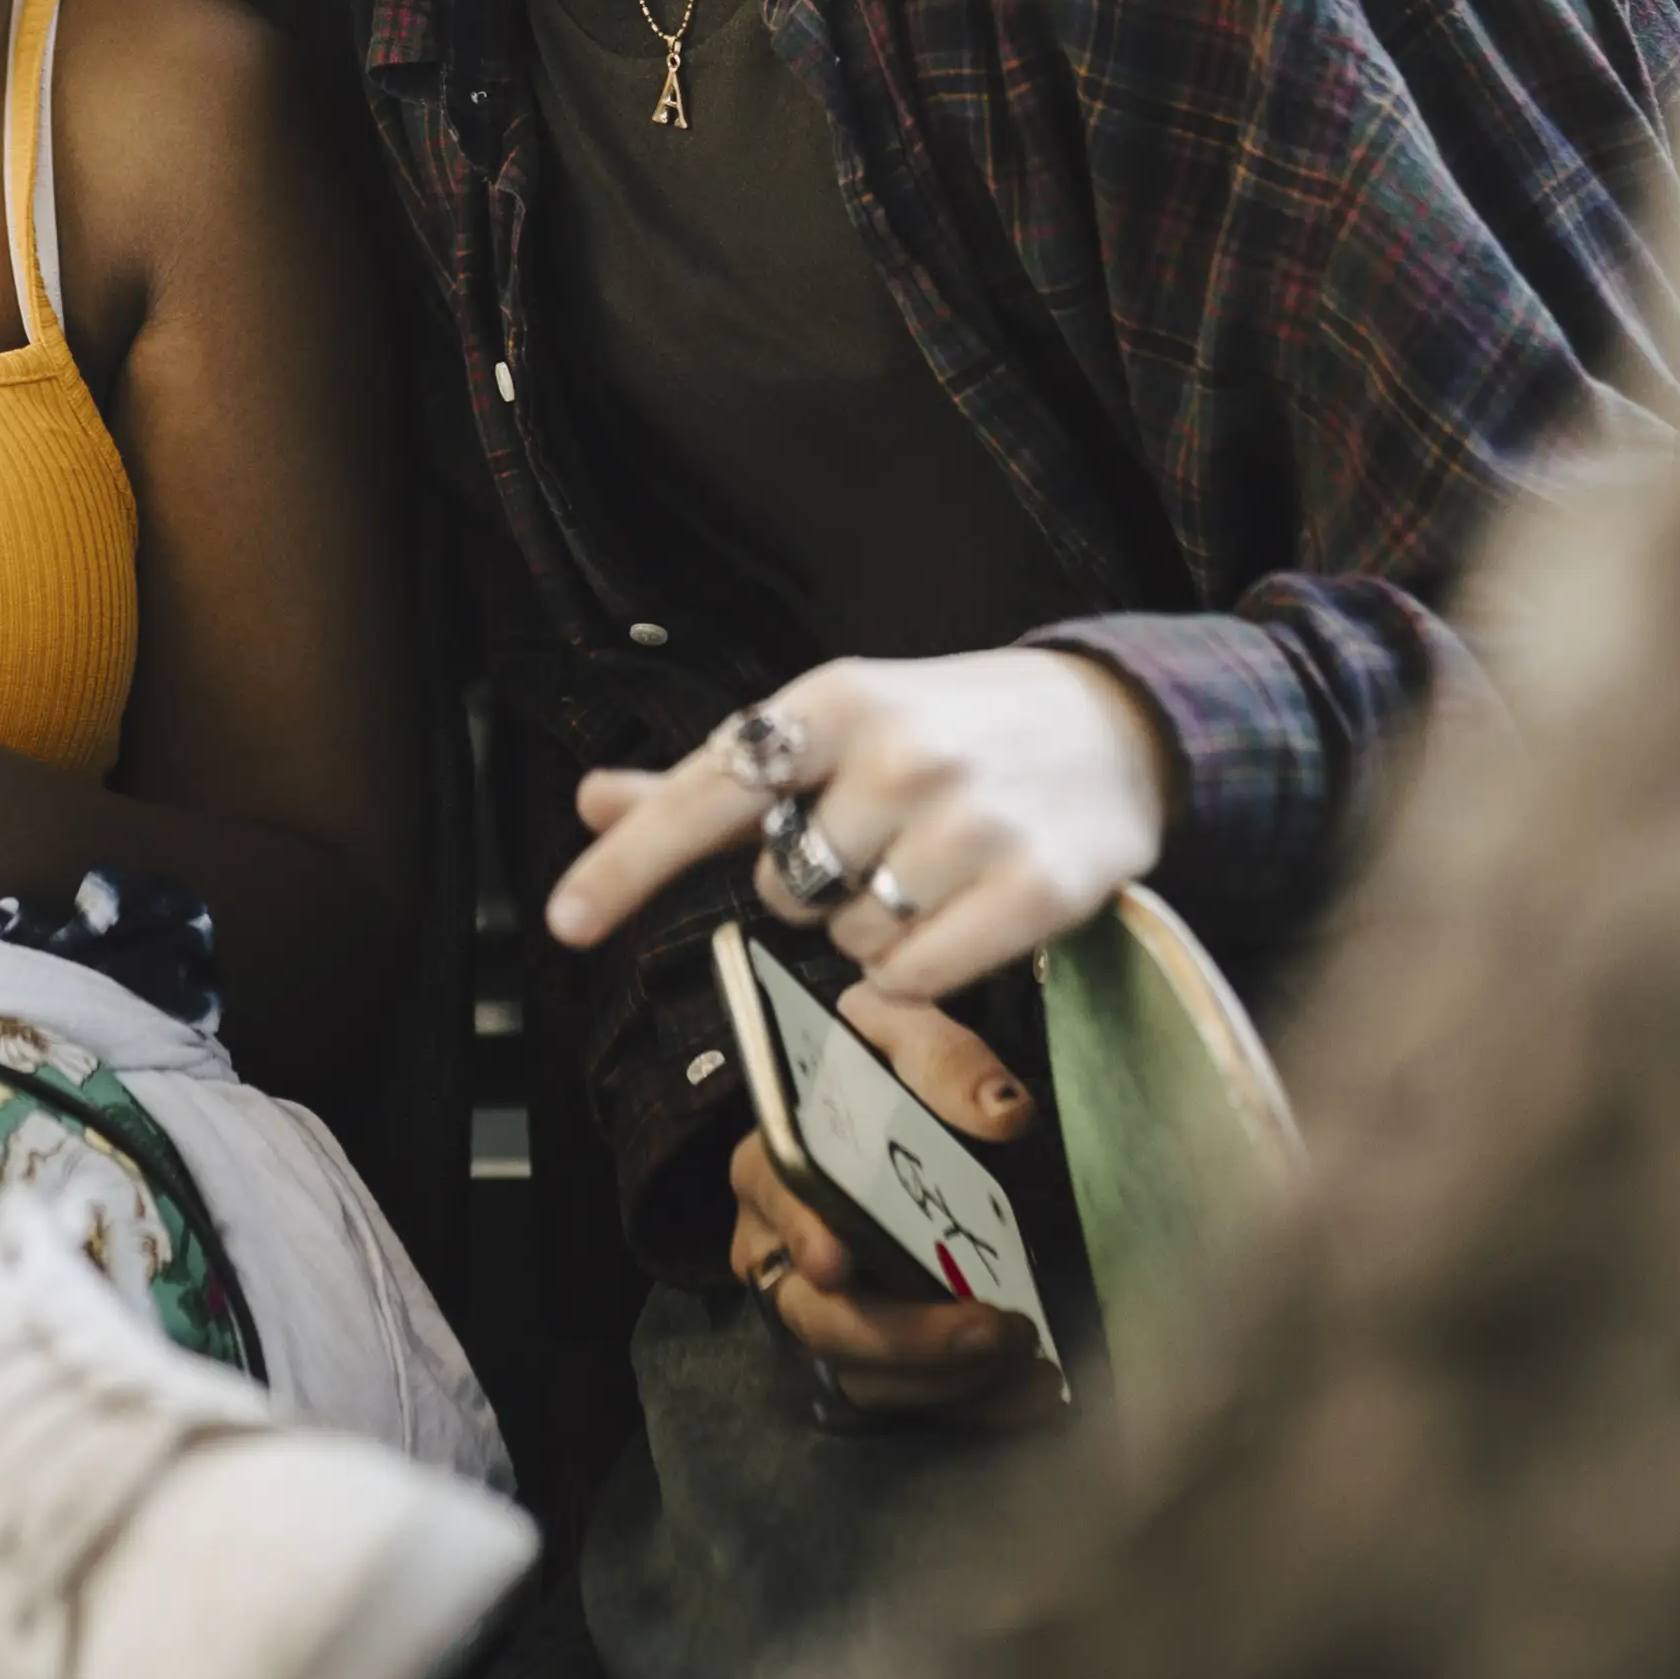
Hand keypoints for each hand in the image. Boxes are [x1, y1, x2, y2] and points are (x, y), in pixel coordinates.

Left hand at [550, 649, 1178, 1004]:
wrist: (1115, 725)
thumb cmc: (950, 728)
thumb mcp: (835, 724)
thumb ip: (716, 777)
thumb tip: (590, 798)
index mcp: (838, 699)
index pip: (708, 790)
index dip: (629, 860)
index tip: (563, 921)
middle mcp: (902, 753)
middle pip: (782, 887)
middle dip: (815, 880)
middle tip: (883, 833)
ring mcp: (972, 822)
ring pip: (850, 940)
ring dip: (874, 925)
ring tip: (933, 866)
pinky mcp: (1036, 889)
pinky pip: (916, 979)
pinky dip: (923, 967)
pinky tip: (964, 912)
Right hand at [728, 983, 1059, 1419]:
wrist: (898, 1113)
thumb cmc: (883, 1067)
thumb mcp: (903, 1031)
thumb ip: (944, 1057)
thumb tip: (1004, 1114)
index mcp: (773, 1164)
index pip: (772, 1205)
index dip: (799, 1235)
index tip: (838, 1261)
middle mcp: (782, 1251)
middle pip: (815, 1316)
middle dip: (903, 1336)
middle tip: (991, 1328)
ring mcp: (823, 1313)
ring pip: (861, 1375)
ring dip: (946, 1382)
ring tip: (1029, 1362)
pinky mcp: (870, 1357)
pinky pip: (906, 1402)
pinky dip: (973, 1406)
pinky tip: (1035, 1389)